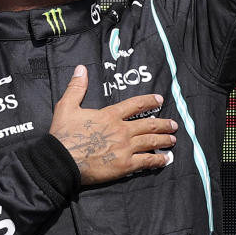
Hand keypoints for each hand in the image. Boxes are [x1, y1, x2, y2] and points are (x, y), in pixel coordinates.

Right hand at [49, 65, 177, 184]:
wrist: (61, 160)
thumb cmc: (64, 135)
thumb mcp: (67, 106)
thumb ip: (77, 87)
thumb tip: (81, 68)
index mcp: (110, 115)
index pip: (135, 105)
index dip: (149, 101)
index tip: (160, 100)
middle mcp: (122, 130)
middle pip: (148, 125)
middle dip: (163, 124)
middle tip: (174, 125)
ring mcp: (125, 148)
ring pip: (151, 142)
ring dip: (164, 140)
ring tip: (173, 140)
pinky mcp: (125, 166)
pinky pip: (146, 162)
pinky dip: (158, 160)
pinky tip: (166, 160)